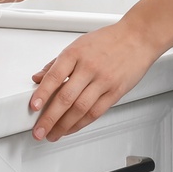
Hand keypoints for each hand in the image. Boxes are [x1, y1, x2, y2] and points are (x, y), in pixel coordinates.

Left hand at [27, 20, 163, 141]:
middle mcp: (89, 67)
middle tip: (39, 131)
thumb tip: (38, 78)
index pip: (55, 76)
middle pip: (66, 97)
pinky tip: (71, 128)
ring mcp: (103, 80)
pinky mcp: (116, 91)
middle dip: (49, 118)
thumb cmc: (109, 40)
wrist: (138, 37)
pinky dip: (81, 123)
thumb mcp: (79, 44)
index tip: (33, 107)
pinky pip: (96, 111)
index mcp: (76, 53)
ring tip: (53, 134)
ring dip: (64, 126)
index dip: (42, 93)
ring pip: (80, 108)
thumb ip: (57, 63)